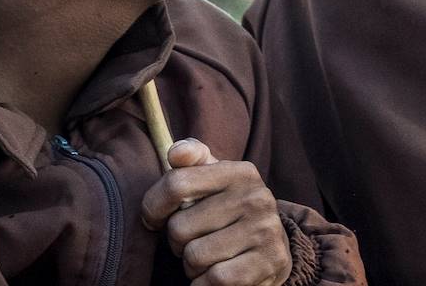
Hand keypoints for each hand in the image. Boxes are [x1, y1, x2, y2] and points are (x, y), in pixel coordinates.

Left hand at [141, 139, 290, 285]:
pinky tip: (216, 277)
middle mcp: (256, 197)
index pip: (176, 184)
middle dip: (178, 243)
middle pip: (179, 228)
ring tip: (210, 258)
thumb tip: (176, 153)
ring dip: (192, 267)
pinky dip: (204, 285)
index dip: (153, 207)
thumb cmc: (229, 215)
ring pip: (194, 257)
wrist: (272, 254)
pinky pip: (212, 280)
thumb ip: (193, 161)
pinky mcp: (268, 263)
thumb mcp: (215, 183)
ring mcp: (265, 230)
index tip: (155, 219)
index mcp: (241, 172)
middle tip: (197, 240)